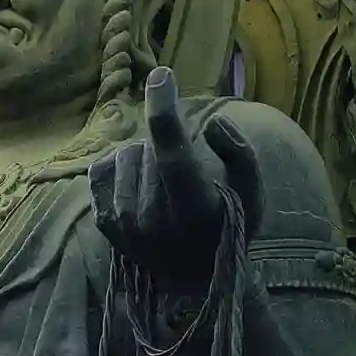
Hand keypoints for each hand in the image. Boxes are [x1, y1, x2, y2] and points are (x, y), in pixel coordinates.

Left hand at [88, 68, 261, 274]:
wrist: (193, 281)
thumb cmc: (227, 226)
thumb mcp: (252, 194)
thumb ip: (240, 154)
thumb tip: (215, 123)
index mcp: (193, 209)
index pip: (173, 153)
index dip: (164, 110)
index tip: (161, 74)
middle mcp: (153, 220)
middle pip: (150, 148)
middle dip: (164, 149)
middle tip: (183, 178)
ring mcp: (124, 225)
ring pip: (126, 154)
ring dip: (143, 160)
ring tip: (162, 188)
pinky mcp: (104, 223)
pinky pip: (103, 168)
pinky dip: (121, 169)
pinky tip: (140, 190)